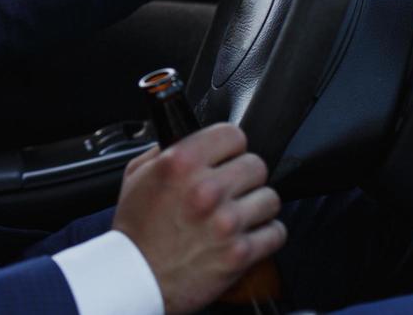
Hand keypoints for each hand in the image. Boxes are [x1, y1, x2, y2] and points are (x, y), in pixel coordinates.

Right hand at [112, 123, 285, 313]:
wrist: (136, 277)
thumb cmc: (136, 229)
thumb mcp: (137, 174)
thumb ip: (166, 150)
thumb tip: (191, 136)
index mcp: (181, 163)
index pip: (233, 134)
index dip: (229, 146)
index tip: (227, 156)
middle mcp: (207, 189)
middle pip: (256, 165)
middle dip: (244, 177)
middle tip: (230, 189)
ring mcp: (227, 223)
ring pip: (270, 198)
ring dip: (256, 206)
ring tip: (238, 214)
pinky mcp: (240, 253)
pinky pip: (276, 232)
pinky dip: (265, 234)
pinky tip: (247, 235)